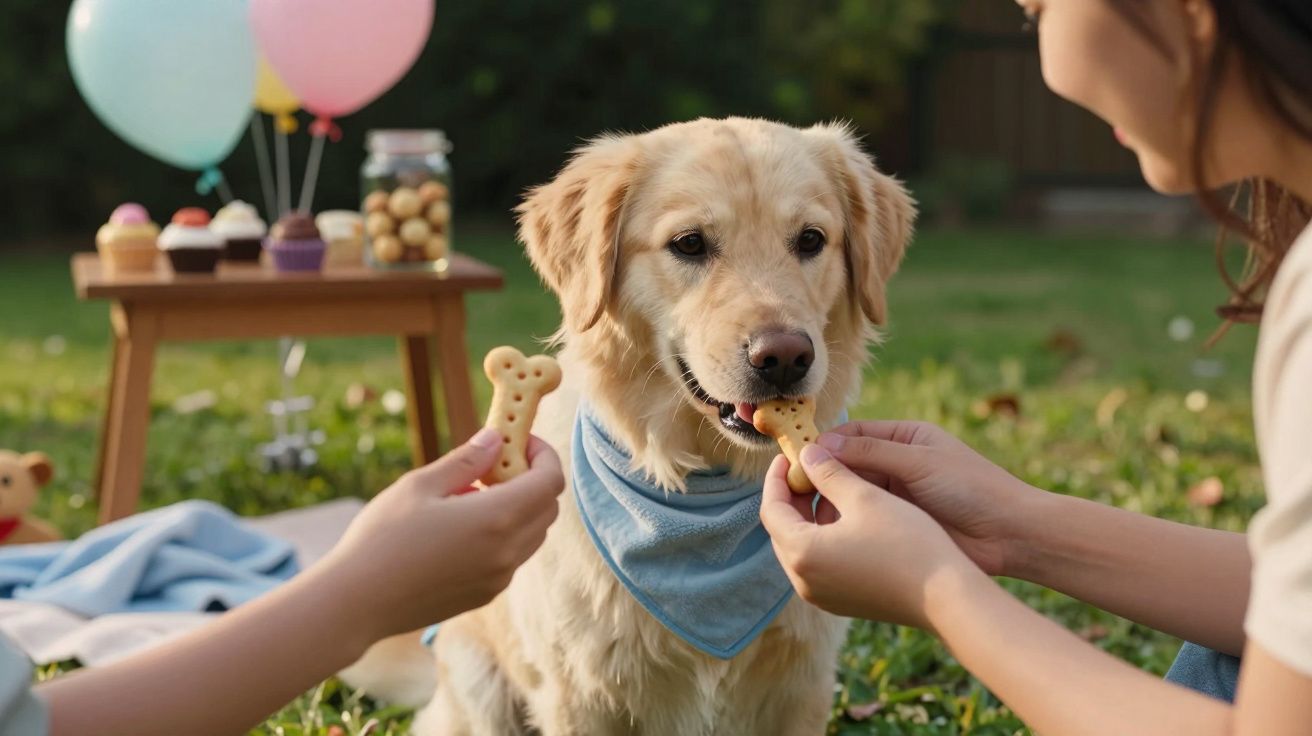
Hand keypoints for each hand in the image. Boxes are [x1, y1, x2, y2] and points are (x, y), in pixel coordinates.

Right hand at [319, 428, 563, 644]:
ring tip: (472, 494)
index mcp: (498, 519)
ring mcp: (499, 578)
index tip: (519, 440)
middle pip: (548, 508)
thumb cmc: (382, 537)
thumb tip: (496, 439)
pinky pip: (511, 557)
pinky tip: (462, 526)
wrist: (355, 603)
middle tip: (495, 463)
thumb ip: (466, 460)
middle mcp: (508, 553)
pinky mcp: (485, 594)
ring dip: (519, 508)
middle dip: (533, 479)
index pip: (551, 481)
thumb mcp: (421, 485)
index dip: (543, 455)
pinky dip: (504, 534)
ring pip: (532, 534)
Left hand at [760, 445, 978, 628]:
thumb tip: (806, 454)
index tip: (789, 457)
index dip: (777, 478)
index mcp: (802, 553)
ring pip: (801, 548)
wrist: (947, 597)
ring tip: (830, 488)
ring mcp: (822, 597)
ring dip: (809, 517)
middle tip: (808, 469)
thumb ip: (829, 472)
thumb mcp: (864, 496)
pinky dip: (824, 538)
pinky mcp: (842, 603)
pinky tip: (847, 518)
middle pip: (783, 531)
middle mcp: (803, 582)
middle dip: (792, 497)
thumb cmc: (906, 541)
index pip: (772, 509)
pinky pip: (819, 565)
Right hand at [816, 421, 1040, 575]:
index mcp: (904, 439)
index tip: (798, 460)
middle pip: (846, 466)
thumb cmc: (973, 488)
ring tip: (810, 514)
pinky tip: (831, 534)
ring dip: (831, 502)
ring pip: (851, 495)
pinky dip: (845, 525)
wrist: (1011, 534)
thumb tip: (822, 445)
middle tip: (794, 491)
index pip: (852, 435)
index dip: (824, 446)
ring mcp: (897, 497)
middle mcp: (897, 465)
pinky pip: (863, 521)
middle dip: (822, 476)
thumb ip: (872, 454)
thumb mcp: (919, 463)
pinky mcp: (898, 526)